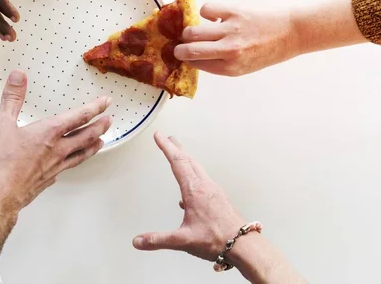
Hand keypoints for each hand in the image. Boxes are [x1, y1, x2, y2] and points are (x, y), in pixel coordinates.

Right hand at [0, 70, 111, 252]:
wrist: (2, 192)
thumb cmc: (2, 161)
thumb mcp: (3, 123)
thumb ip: (13, 97)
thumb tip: (18, 75)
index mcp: (49, 132)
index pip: (79, 117)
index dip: (95, 107)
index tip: (106, 102)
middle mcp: (58, 149)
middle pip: (86, 136)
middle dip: (99, 126)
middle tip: (109, 120)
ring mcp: (56, 166)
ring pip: (81, 154)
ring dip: (93, 146)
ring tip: (101, 141)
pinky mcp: (49, 179)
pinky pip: (67, 167)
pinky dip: (73, 162)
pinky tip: (71, 163)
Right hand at [133, 132, 245, 260]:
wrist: (244, 245)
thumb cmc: (217, 239)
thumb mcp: (182, 240)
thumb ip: (158, 240)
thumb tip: (138, 241)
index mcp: (194, 190)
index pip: (177, 162)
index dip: (166, 147)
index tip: (159, 136)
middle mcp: (205, 186)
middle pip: (188, 160)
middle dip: (176, 147)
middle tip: (168, 138)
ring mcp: (214, 190)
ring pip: (197, 168)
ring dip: (186, 158)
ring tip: (179, 154)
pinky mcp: (219, 197)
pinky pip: (204, 178)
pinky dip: (194, 173)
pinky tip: (191, 186)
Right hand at [174, 4, 298, 76]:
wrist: (290, 34)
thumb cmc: (267, 52)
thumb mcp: (243, 68)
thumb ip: (219, 64)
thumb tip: (195, 56)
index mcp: (230, 68)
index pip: (195, 64)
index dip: (186, 59)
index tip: (184, 55)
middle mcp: (229, 51)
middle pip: (188, 49)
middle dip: (180, 47)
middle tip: (182, 44)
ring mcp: (231, 31)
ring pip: (193, 31)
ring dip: (189, 31)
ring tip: (195, 31)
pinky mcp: (234, 13)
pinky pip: (207, 10)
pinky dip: (205, 13)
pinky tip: (213, 17)